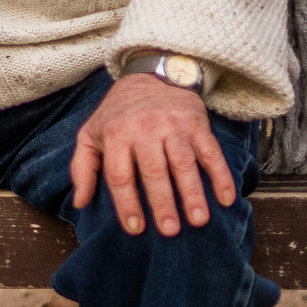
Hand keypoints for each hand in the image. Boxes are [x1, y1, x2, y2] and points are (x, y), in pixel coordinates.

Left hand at [68, 73, 236, 237]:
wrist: (149, 75)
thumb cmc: (117, 115)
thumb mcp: (90, 134)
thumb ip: (82, 168)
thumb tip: (79, 202)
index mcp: (116, 134)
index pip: (120, 175)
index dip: (127, 203)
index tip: (135, 229)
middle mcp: (144, 129)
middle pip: (154, 172)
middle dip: (162, 203)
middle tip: (170, 231)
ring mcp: (173, 126)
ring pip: (184, 163)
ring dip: (193, 193)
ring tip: (198, 220)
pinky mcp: (197, 123)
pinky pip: (211, 151)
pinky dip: (221, 175)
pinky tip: (226, 199)